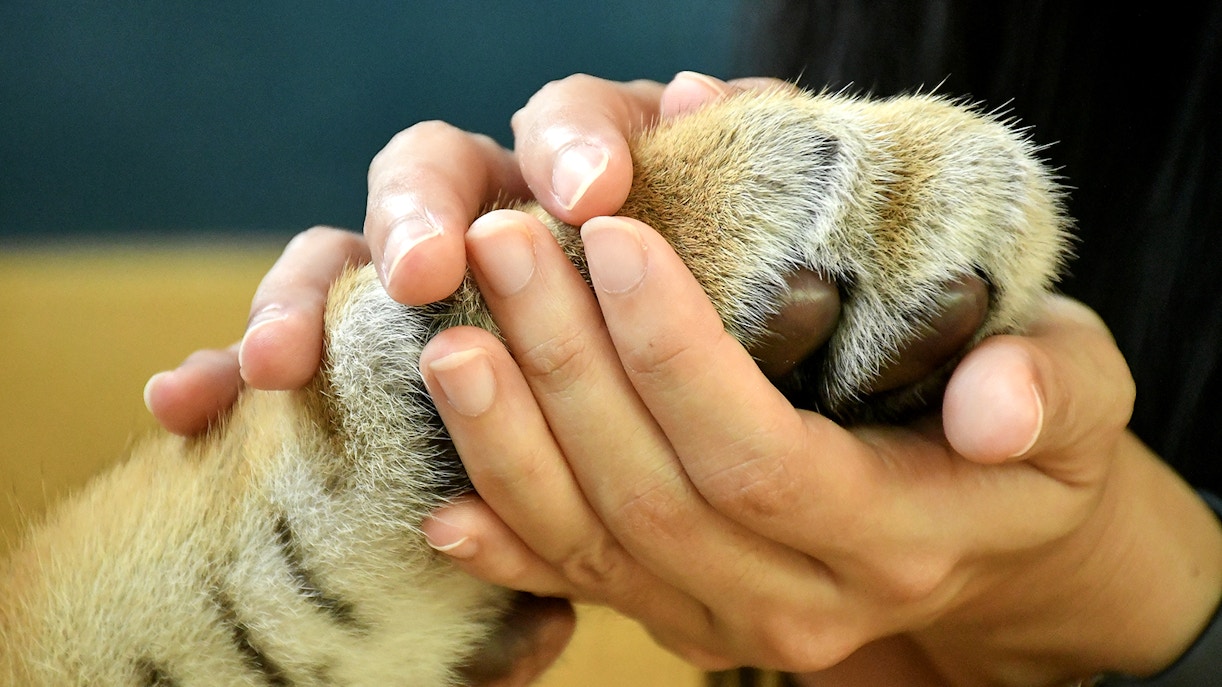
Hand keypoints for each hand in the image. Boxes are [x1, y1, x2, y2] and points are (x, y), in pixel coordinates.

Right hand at [144, 72, 737, 432]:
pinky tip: (182, 404)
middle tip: (423, 274)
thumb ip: (737, 169)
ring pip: (341, 259)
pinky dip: (234, 373)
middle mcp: (490, 207)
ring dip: (301, 299)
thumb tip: (703, 96)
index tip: (593, 190)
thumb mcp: (751, 238)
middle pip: (427, 172)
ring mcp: (424, 278)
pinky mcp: (379, 357)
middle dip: (418, 216)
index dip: (569, 142)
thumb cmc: (729, 299)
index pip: (564, 118)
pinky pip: (300, 358)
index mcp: (582, 168)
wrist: (705, 379)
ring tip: (278, 362)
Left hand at [418, 209, 1221, 683]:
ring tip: (454, 340)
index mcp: (895, 536)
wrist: (994, 554)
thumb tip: (997, 404)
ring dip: (511, 443)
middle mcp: (800, 602)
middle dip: (567, 367)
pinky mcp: (683, 621)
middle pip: (652, 496)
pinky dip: (509, 549)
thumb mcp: (1081, 396)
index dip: (674, 355)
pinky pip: (582, 591)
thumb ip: (1053, 390)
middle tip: (506, 247)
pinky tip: (442, 508)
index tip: (615, 241)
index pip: (757, 458)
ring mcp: (728, 625)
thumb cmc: (1032, 455)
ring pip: (597, 548)